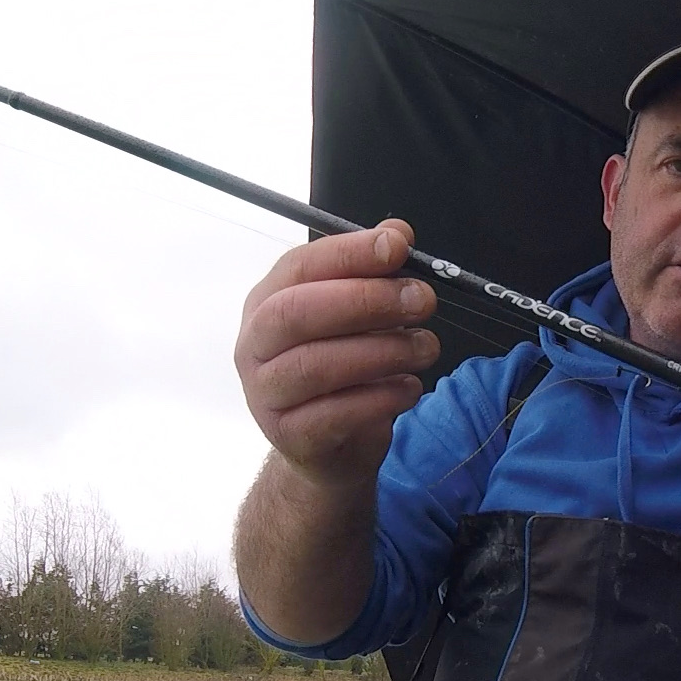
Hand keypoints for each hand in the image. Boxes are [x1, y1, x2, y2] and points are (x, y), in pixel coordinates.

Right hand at [235, 219, 439, 485]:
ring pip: (316, 366)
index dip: (348, 253)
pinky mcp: (290, 436)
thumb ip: (373, 273)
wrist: (329, 448)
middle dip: (366, 300)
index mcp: (266, 303)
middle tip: (421, 299)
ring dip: (382, 351)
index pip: (298, 267)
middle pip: (297, 313)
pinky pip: (334, 414)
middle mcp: (255, 345)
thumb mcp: (358, 318)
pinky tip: (410, 387)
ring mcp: (266, 394)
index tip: (397, 246)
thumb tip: (397, 233)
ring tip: (426, 347)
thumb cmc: (343, 372)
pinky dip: (380, 398)